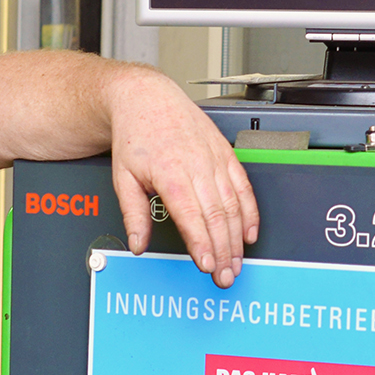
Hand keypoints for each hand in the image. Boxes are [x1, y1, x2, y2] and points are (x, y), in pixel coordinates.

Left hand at [107, 67, 260, 284]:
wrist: (147, 99)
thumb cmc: (136, 136)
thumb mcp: (123, 177)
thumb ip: (133, 214)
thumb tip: (137, 244)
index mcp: (171, 173)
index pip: (191, 216)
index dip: (202, 244)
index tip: (206, 266)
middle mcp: (197, 166)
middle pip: (216, 216)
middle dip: (223, 251)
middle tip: (225, 276)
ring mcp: (215, 160)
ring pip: (233, 205)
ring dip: (237, 238)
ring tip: (237, 262)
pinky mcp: (226, 155)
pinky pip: (244, 187)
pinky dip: (250, 212)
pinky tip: (249, 233)